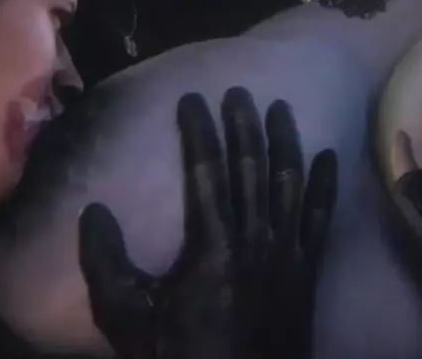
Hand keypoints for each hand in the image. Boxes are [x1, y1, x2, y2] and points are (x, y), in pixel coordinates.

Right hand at [78, 88, 337, 358]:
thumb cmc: (177, 357)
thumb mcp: (127, 317)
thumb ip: (106, 261)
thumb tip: (92, 210)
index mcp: (211, 245)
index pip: (205, 171)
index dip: (199, 131)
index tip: (192, 98)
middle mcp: (255, 239)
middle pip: (251, 167)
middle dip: (243, 124)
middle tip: (237, 89)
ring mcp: (286, 254)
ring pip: (290, 183)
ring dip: (285, 141)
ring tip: (279, 107)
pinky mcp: (306, 271)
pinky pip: (320, 218)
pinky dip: (324, 185)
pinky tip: (329, 156)